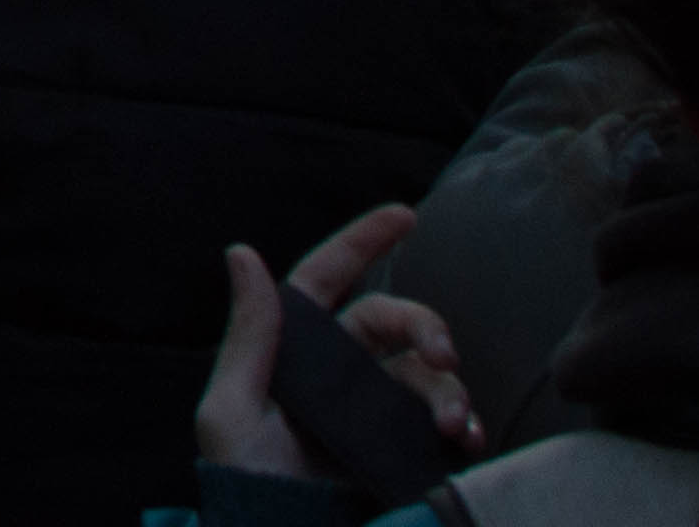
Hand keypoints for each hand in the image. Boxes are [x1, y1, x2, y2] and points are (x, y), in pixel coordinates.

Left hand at [191, 204, 476, 476]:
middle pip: (393, 322)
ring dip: (449, 385)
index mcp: (295, 353)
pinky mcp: (404, 452)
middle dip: (424, 324)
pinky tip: (466, 437)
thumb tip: (242, 253)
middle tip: (442, 351)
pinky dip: (464, 423)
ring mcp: (375, 413)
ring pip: (427, 373)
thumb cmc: (245, 484)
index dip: (361, 243)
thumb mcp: (232, 410)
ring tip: (453, 420)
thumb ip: (250, 336)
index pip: (326, 281)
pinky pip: (443, 423)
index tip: (404, 215)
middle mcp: (339, 375)